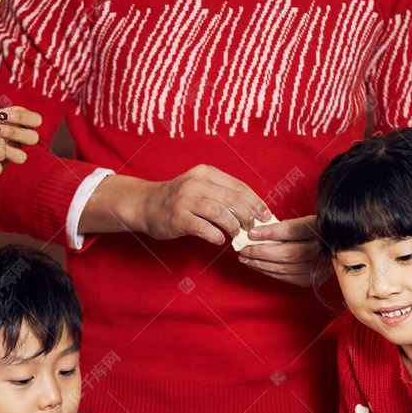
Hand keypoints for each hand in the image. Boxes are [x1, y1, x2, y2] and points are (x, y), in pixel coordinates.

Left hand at [0, 104, 42, 166]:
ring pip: (22, 157)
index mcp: (18, 121)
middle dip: (15, 133)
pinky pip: (4, 164)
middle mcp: (18, 137)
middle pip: (33, 138)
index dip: (23, 117)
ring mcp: (11, 152)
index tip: (3, 116)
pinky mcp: (1, 163)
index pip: (35, 120)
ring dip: (7, 149)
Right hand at [84, 166, 268, 243]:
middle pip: (233, 200)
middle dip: (248, 216)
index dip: (256, 202)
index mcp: (206, 173)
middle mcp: (196, 182)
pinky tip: (219, 239)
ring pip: (221, 214)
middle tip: (253, 228)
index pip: (239, 186)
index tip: (266, 215)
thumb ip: (222, 193)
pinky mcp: (179, 217)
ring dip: (234, 227)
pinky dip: (216, 236)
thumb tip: (252, 210)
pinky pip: (205, 229)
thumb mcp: (200, 186)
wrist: (146, 204)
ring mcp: (186, 199)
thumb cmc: (179, 199)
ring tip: (236, 234)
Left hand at [239, 216, 320, 286]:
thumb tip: (260, 231)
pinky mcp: (311, 279)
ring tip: (245, 258)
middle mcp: (320, 251)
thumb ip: (288, 226)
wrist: (339, 249)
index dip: (269, 232)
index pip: (291, 231)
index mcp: (320, 230)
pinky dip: (269, 272)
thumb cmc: (319, 231)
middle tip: (243, 249)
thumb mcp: (308, 221)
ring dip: (260, 264)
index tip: (252, 232)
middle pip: (285, 253)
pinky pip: (286, 278)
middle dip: (260, 252)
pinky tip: (258, 266)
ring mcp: (317, 268)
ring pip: (284, 268)